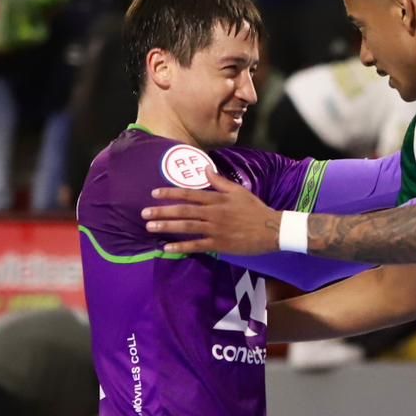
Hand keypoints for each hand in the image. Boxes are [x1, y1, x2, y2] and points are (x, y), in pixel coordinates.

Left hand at [143, 169, 280, 253]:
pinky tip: (168, 247)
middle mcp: (213, 213)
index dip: (171, 193)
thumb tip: (205, 168)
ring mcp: (215, 229)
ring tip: (150, 227)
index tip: (155, 193)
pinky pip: (197, 245)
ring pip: (187, 227)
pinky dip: (182, 247)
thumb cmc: (255, 209)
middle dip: (162, 211)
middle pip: (184, 210)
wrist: (271, 229)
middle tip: (144, 213)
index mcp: (218, 199)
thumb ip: (220, 181)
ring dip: (167, 227)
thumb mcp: (239, 191)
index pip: (190, 194)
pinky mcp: (219, 244)